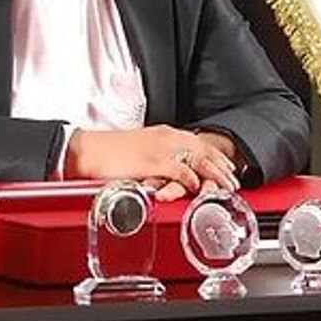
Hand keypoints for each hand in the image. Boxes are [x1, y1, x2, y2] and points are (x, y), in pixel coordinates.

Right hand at [64, 125, 239, 198]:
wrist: (87, 151)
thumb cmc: (108, 153)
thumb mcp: (139, 150)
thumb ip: (157, 157)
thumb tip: (168, 170)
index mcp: (163, 134)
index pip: (198, 142)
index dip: (215, 156)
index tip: (226, 166)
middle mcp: (165, 138)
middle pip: (203, 149)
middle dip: (221, 166)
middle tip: (233, 180)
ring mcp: (160, 148)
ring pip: (197, 158)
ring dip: (213, 173)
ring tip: (224, 186)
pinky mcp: (152, 161)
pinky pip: (179, 169)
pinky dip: (191, 178)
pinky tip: (197, 187)